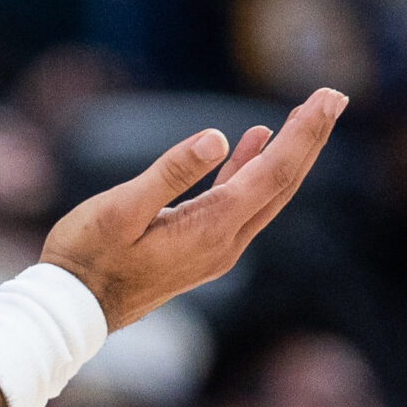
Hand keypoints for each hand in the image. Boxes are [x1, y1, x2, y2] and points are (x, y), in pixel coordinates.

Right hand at [42, 89, 345, 330]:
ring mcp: (215, 249)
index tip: (328, 98)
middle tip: (334, 95)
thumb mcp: (122, 210)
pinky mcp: (200, 247)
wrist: (72, 310)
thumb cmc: (87, 256)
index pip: (273, 174)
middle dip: (310, 137)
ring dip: (289, 152)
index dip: (303, 133)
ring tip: (309, 113)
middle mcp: (225, 243)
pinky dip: (253, 169)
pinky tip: (254, 143)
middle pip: (282, 183)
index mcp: (210, 228)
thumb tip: (217, 137)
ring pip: (267, 193)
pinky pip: (241, 202)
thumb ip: (170, 173)